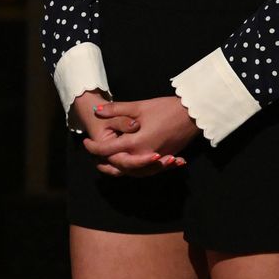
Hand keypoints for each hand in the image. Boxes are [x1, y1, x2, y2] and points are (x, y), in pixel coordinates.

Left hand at [81, 95, 197, 177]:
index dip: (94, 147)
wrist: (193, 114)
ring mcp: (156, 159)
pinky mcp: (164, 159)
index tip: (85, 142)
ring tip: (105, 163)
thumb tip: (96, 110)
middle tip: (92, 153)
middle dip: (103, 160)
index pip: (108, 150)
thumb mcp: (139, 107)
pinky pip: (146, 171)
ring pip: (131, 172)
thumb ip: (116, 110)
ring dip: (117, 169)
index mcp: (136, 142)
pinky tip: (127, 166)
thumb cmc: (166, 108)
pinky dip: (134, 170)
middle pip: (118, 164)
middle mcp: (145, 155)